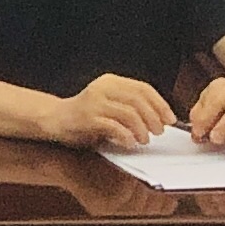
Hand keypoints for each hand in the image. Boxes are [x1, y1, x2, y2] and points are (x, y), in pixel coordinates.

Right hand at [52, 73, 176, 149]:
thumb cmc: (87, 116)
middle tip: (159, 131)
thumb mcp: (110, 105)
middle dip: (153, 117)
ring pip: (128, 113)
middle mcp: (102, 88)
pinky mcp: (87, 118)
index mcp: (111, 82)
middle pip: (137, 100)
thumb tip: (160, 119)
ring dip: (141, 129)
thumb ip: (130, 107)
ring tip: (144, 140)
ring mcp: (94, 102)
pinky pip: (113, 126)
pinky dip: (126, 136)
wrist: (55, 119)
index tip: (170, 119)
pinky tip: (129, 143)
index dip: (160, 104)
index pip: (142, 88)